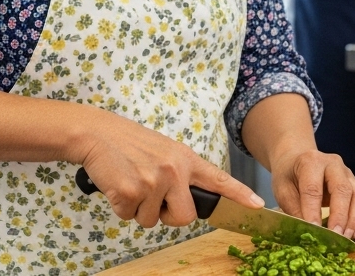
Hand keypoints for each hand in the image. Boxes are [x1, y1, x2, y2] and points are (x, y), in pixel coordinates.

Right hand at [78, 110, 261, 228]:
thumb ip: (179, 173)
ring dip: (139, 209)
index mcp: (185, 158)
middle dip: (168, 216)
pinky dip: (120, 207)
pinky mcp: (130, 191)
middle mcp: (174, 170)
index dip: (239, 194)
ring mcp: (153, 181)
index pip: (218, 179)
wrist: (97, 133)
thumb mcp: (164, 150)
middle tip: (152, 198)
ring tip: (130, 182)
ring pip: (152, 221)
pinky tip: (117, 184)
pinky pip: (129, 217)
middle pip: (185, 217)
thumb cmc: (128, 143)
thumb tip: (184, 200)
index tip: (258, 205)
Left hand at [268, 148, 354, 238]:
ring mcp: (347, 173)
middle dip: (340, 216)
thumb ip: (294, 209)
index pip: (313, 189)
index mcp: (311, 162)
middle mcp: (333, 164)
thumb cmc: (290, 175)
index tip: (313, 230)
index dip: (313, 211)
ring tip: (347, 237)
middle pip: (342, 190)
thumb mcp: (283, 190)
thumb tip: (308, 231)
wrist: (298, 159)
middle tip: (335, 236)